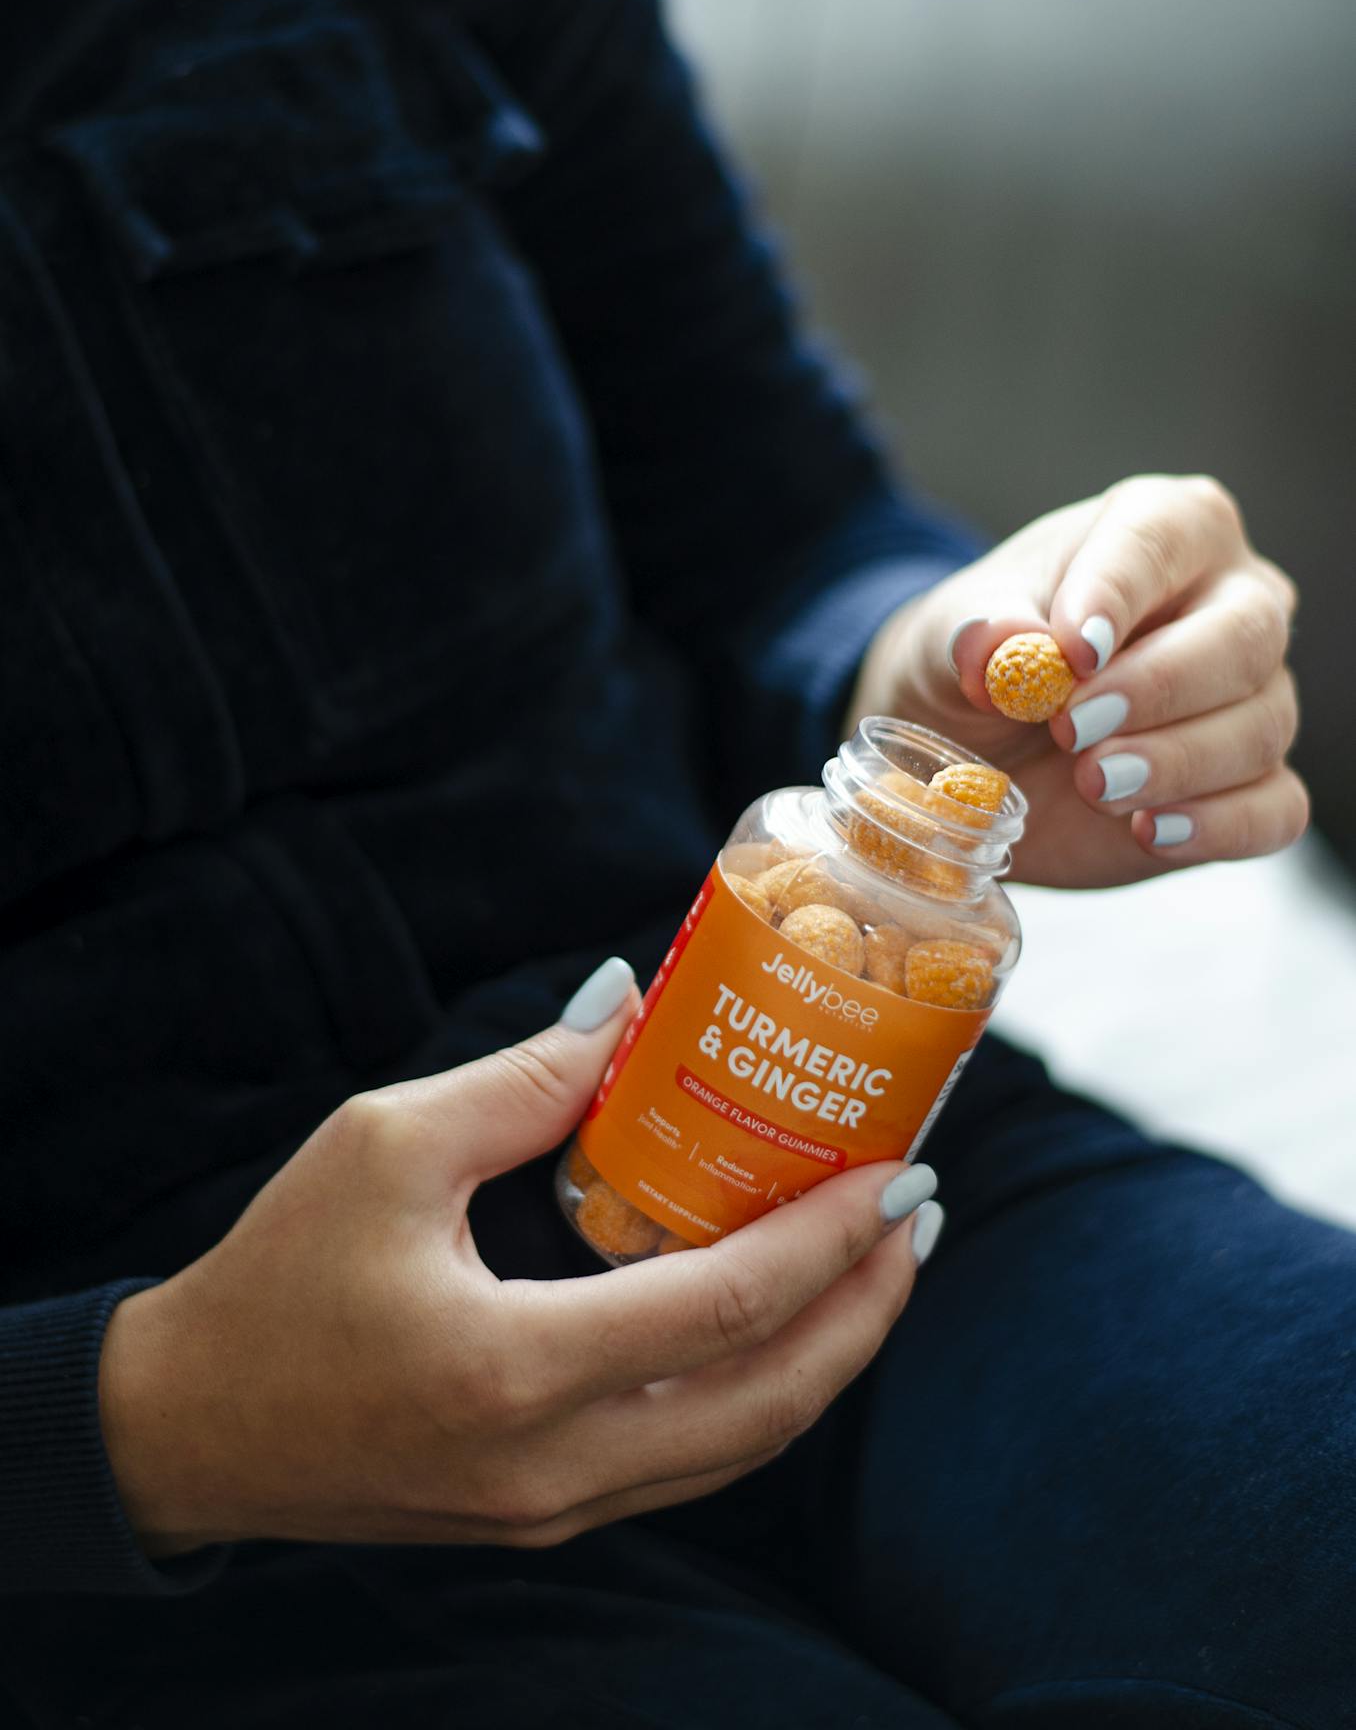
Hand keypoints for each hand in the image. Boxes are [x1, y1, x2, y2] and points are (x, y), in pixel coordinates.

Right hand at [99, 967, 933, 1553]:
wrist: (189, 1430)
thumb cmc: (276, 1275)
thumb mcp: (384, 1145)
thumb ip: (524, 1079)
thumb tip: (631, 1001)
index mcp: (512, 1366)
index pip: (725, 1309)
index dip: (830, 1240)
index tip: (900, 1170)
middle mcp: (550, 1465)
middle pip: (769, 1402)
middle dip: (866, 1308)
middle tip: (918, 1215)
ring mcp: (552, 1510)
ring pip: (742, 1448)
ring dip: (827, 1356)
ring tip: (874, 1265)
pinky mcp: (542, 1518)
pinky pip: (689, 1464)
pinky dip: (757, 1394)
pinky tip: (778, 1322)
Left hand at [848, 474, 1306, 887]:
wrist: (978, 740)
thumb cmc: (983, 658)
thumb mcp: (950, 635)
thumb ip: (974, 631)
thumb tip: (996, 643)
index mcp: (1167, 529)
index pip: (1162, 539)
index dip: (1120, 593)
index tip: (1072, 650)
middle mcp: (1232, 602)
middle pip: (1244, 638)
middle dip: (1158, 689)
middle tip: (1073, 728)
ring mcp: (1255, 695)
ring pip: (1260, 727)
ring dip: (1175, 763)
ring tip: (1094, 783)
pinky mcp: (1251, 784)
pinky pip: (1273, 809)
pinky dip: (1217, 826)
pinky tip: (1151, 831)